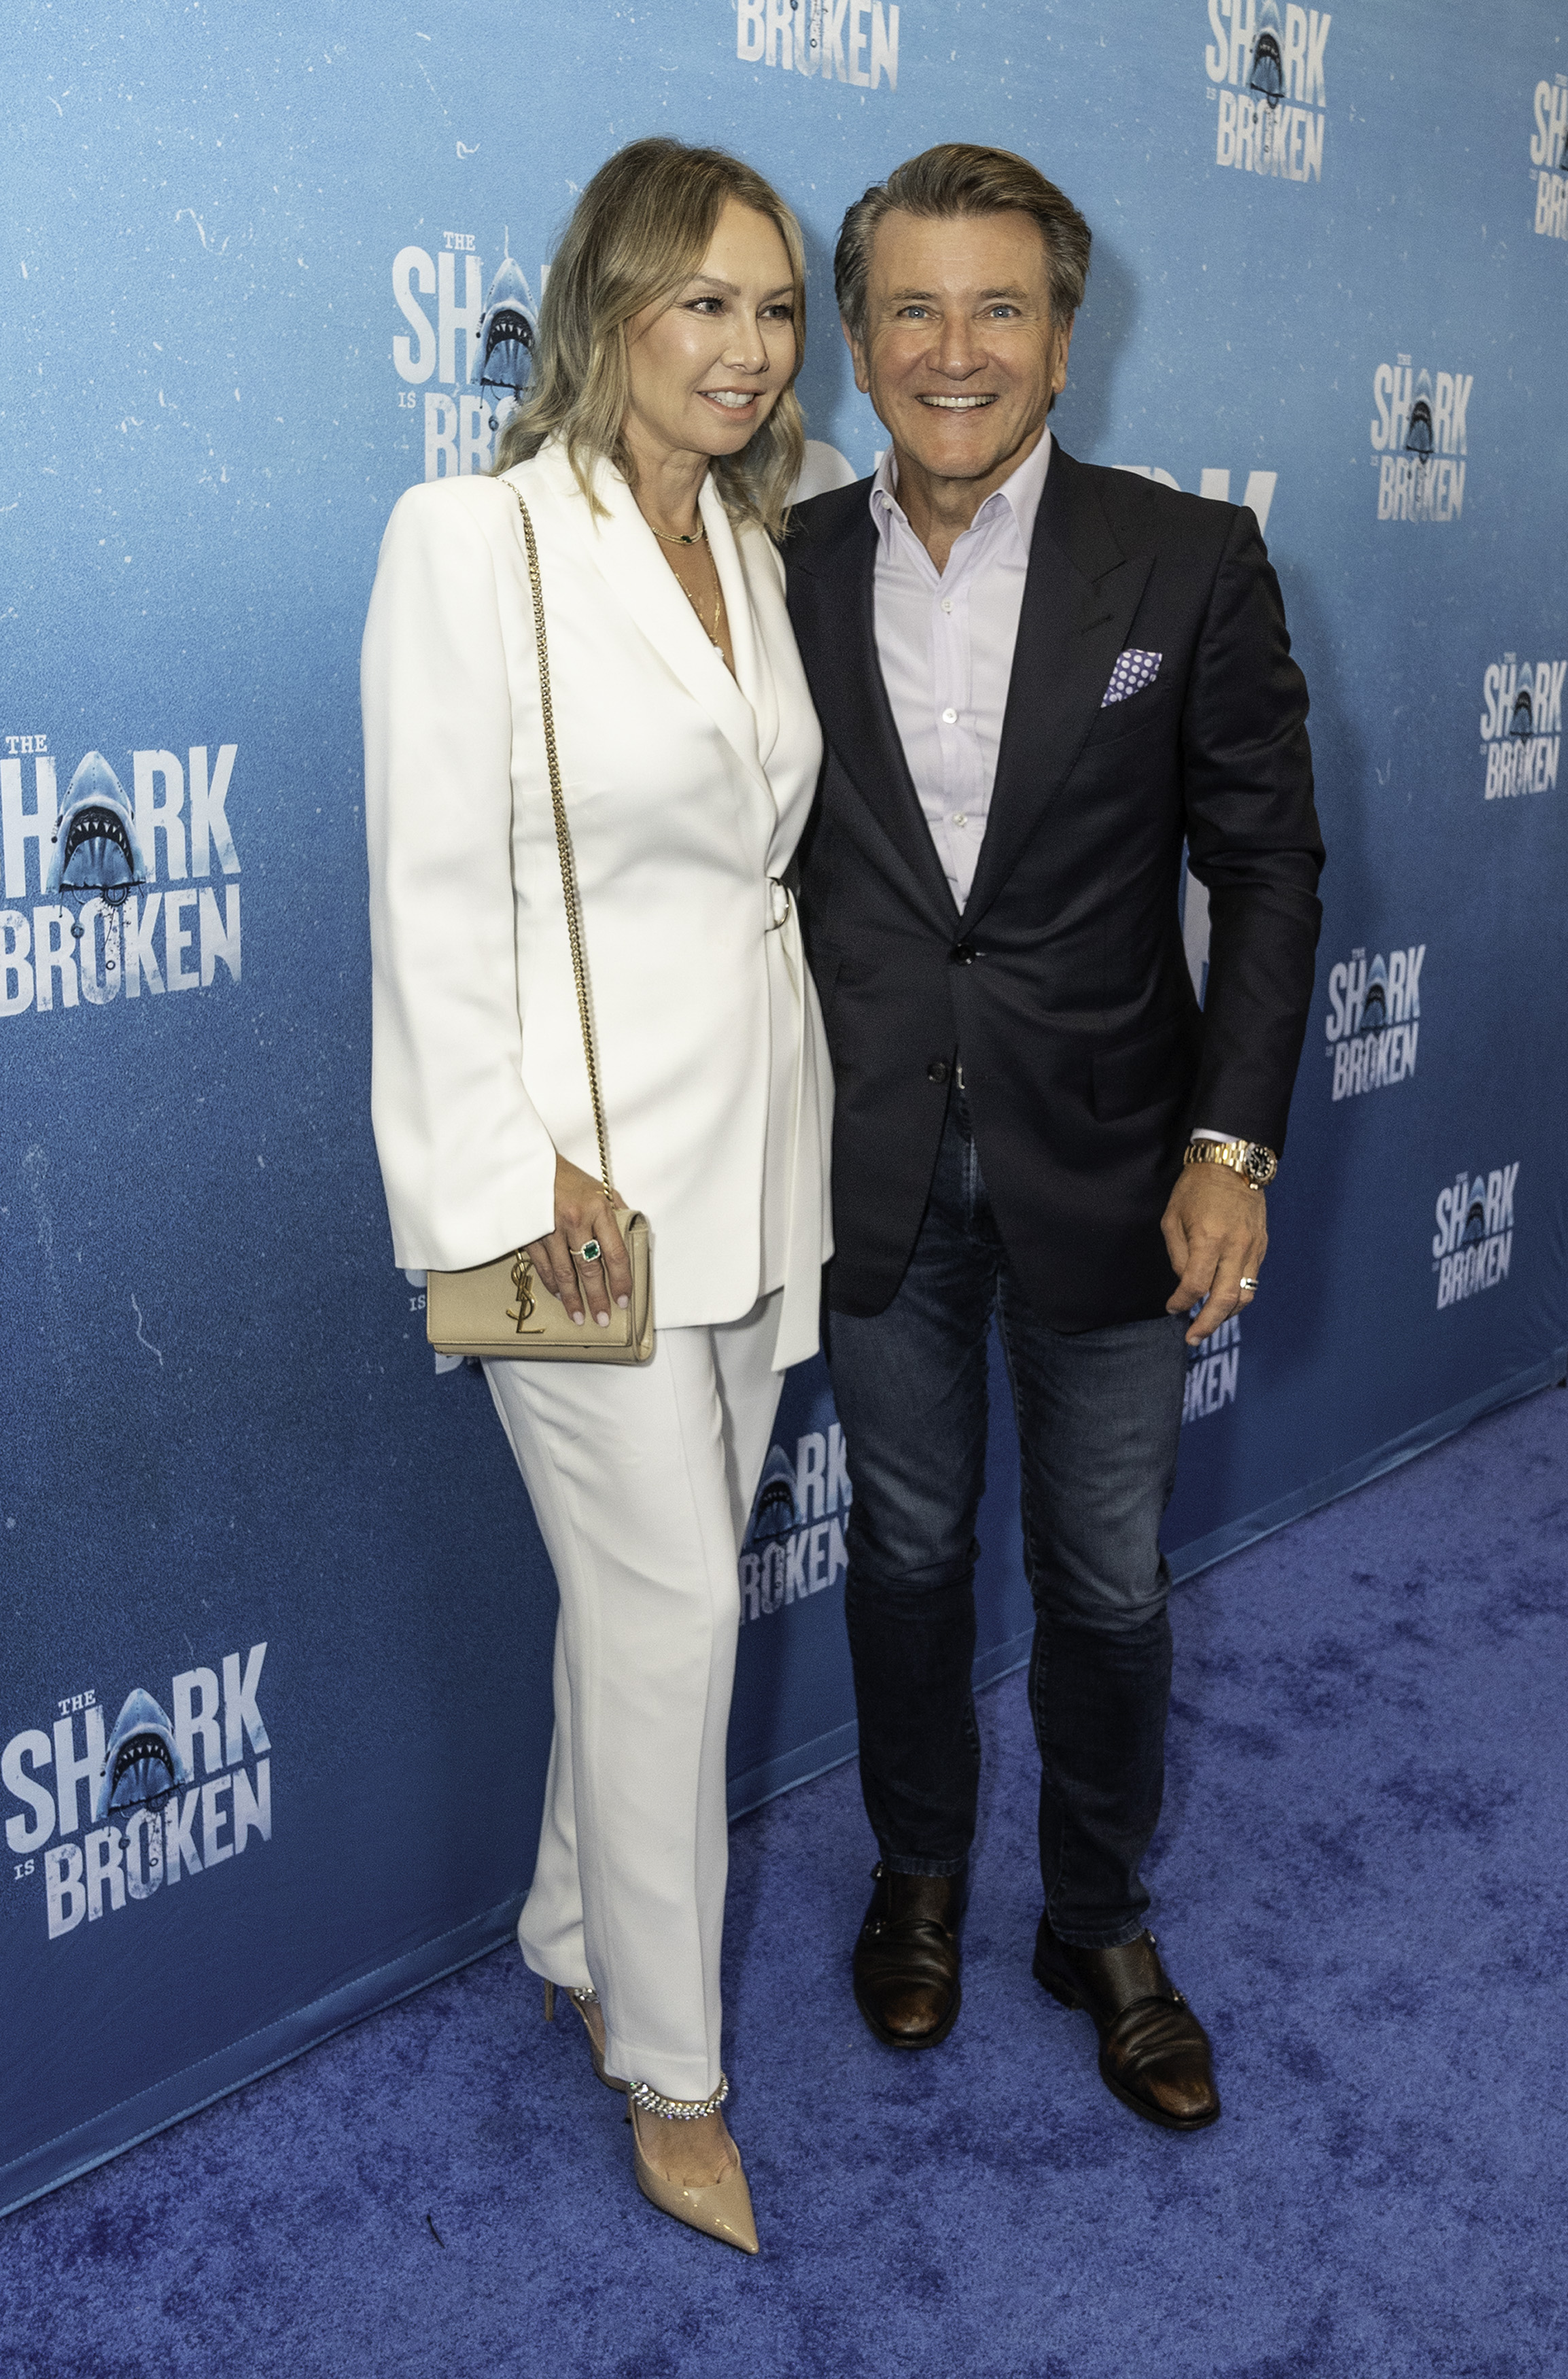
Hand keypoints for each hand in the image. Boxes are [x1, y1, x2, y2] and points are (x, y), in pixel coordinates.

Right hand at [525, 1155, 630, 1327]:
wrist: (530, 1166)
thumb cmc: (569, 1178)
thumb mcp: (599, 1188)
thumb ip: (615, 1213)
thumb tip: (630, 1235)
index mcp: (598, 1209)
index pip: (615, 1253)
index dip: (620, 1280)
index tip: (623, 1300)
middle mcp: (576, 1221)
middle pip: (590, 1268)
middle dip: (597, 1297)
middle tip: (603, 1319)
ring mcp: (550, 1229)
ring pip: (565, 1272)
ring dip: (573, 1298)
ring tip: (579, 1317)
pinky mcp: (531, 1234)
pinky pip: (544, 1266)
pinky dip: (552, 1283)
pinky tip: (560, 1295)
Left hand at [1161, 1163, 1266, 1345]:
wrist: (1233, 1163)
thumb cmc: (1196, 1188)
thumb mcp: (1173, 1217)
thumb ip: (1178, 1254)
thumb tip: (1185, 1283)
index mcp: (1208, 1238)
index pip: (1195, 1284)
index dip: (1181, 1302)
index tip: (1171, 1308)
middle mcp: (1235, 1247)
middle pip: (1225, 1299)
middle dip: (1208, 1323)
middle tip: (1193, 1337)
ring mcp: (1253, 1248)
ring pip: (1245, 1295)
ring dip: (1227, 1315)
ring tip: (1209, 1323)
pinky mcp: (1262, 1246)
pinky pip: (1252, 1280)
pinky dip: (1237, 1296)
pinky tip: (1223, 1301)